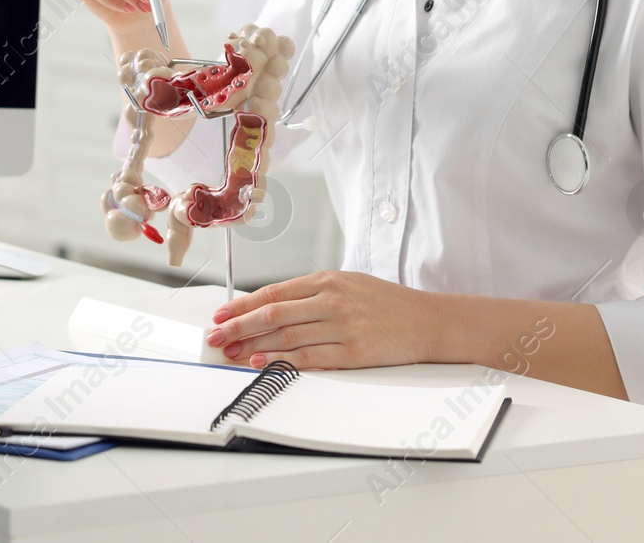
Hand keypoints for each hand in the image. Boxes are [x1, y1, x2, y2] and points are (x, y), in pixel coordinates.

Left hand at [205, 271, 434, 369]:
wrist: (428, 321)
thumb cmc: (386, 303)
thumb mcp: (348, 284)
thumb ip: (312, 293)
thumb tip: (270, 306)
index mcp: (327, 281)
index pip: (273, 292)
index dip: (242, 304)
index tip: (220, 314)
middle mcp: (331, 301)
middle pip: (273, 314)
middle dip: (238, 325)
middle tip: (215, 335)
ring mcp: (342, 327)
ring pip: (286, 336)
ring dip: (253, 345)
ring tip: (230, 351)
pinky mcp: (353, 353)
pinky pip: (309, 358)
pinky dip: (281, 361)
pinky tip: (260, 362)